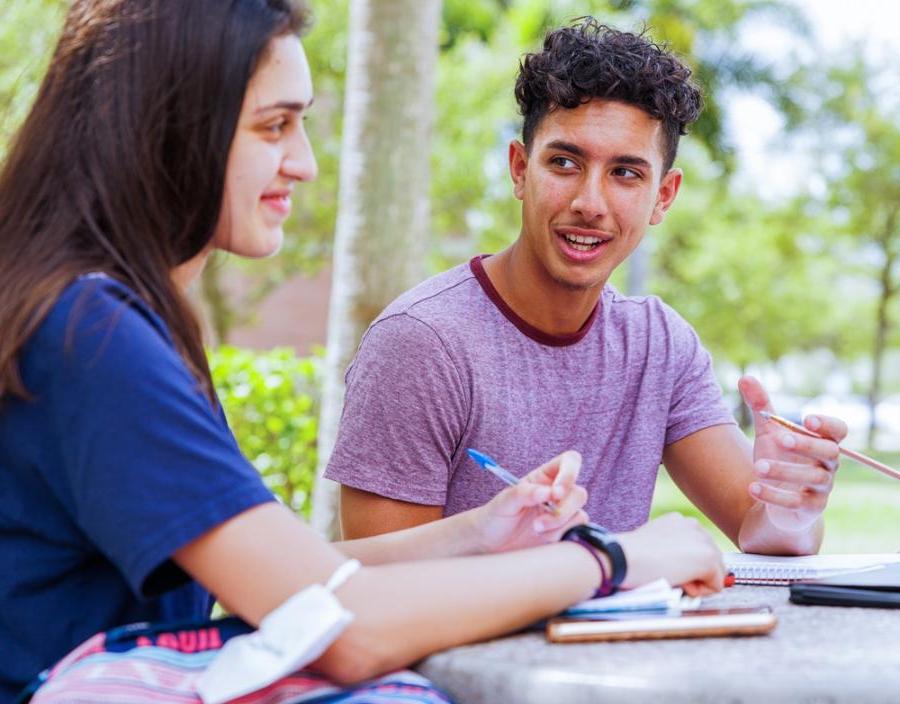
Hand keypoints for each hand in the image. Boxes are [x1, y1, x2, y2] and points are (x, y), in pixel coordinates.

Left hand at [472, 450, 588, 553]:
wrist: (491, 545)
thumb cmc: (495, 517)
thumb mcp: (504, 502)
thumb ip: (524, 493)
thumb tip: (547, 492)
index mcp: (544, 477)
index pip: (570, 461)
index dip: (570, 473)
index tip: (556, 493)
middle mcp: (558, 493)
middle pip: (579, 493)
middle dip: (562, 510)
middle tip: (537, 524)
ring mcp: (563, 514)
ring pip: (579, 515)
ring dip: (558, 526)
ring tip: (535, 531)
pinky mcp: (565, 533)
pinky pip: (577, 533)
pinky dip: (561, 537)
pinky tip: (543, 540)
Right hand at [617, 513, 724, 595]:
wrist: (623, 558)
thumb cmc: (630, 557)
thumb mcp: (654, 545)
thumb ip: (672, 551)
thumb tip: (688, 570)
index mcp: (679, 521)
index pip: (697, 549)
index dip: (684, 565)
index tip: (665, 566)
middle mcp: (694, 525)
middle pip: (711, 560)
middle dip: (694, 574)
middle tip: (668, 574)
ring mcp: (704, 540)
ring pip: (716, 573)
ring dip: (697, 582)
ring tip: (672, 577)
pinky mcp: (708, 557)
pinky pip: (716, 586)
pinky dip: (700, 591)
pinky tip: (679, 582)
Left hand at [739, 375, 846, 531]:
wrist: (774, 497)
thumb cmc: (778, 457)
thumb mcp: (768, 431)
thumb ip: (761, 406)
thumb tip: (745, 377)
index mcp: (822, 442)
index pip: (838, 431)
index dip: (827, 424)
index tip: (806, 419)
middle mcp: (828, 464)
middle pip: (829, 453)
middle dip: (806, 445)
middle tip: (780, 439)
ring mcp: (821, 488)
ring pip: (812, 479)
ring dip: (784, 472)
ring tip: (757, 467)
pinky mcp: (809, 508)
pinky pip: (797, 503)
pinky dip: (774, 496)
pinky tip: (752, 487)